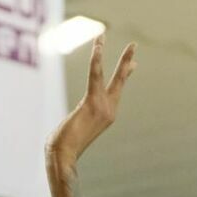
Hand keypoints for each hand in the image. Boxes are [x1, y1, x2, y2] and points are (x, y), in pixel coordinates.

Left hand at [45, 36, 135, 168]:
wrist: (63, 156)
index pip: (117, 90)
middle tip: (134, 45)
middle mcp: (109, 110)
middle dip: (127, 62)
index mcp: (107, 115)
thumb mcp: (76, 129)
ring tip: (113, 40)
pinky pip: (96, 76)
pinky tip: (98, 47)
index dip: (124, 76)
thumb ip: (81, 119)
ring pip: (111, 77)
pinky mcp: (92, 103)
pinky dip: (97, 60)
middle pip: (120, 81)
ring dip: (116, 58)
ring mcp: (103, 107)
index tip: (133, 65)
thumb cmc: (64, 147)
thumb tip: (74, 122)